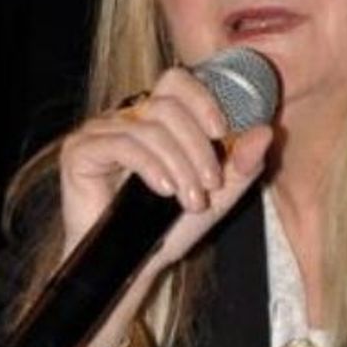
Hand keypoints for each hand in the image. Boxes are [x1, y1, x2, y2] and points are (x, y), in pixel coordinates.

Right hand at [58, 66, 272, 272]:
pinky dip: (150, 166)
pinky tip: (164, 190)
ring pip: (149, 127)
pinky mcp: (80, 150)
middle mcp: (127, 115)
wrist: (131, 265)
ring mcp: (100, 130)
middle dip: (197, 146)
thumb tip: (266, 131)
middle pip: (167, 104)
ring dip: (179, 164)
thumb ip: (243, 163)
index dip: (202, 100)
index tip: (223, 132)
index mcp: (156, 116)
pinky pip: (122, 144)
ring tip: (191, 200)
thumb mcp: (218, 194)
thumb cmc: (170, 225)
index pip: (177, 81)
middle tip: (210, 184)